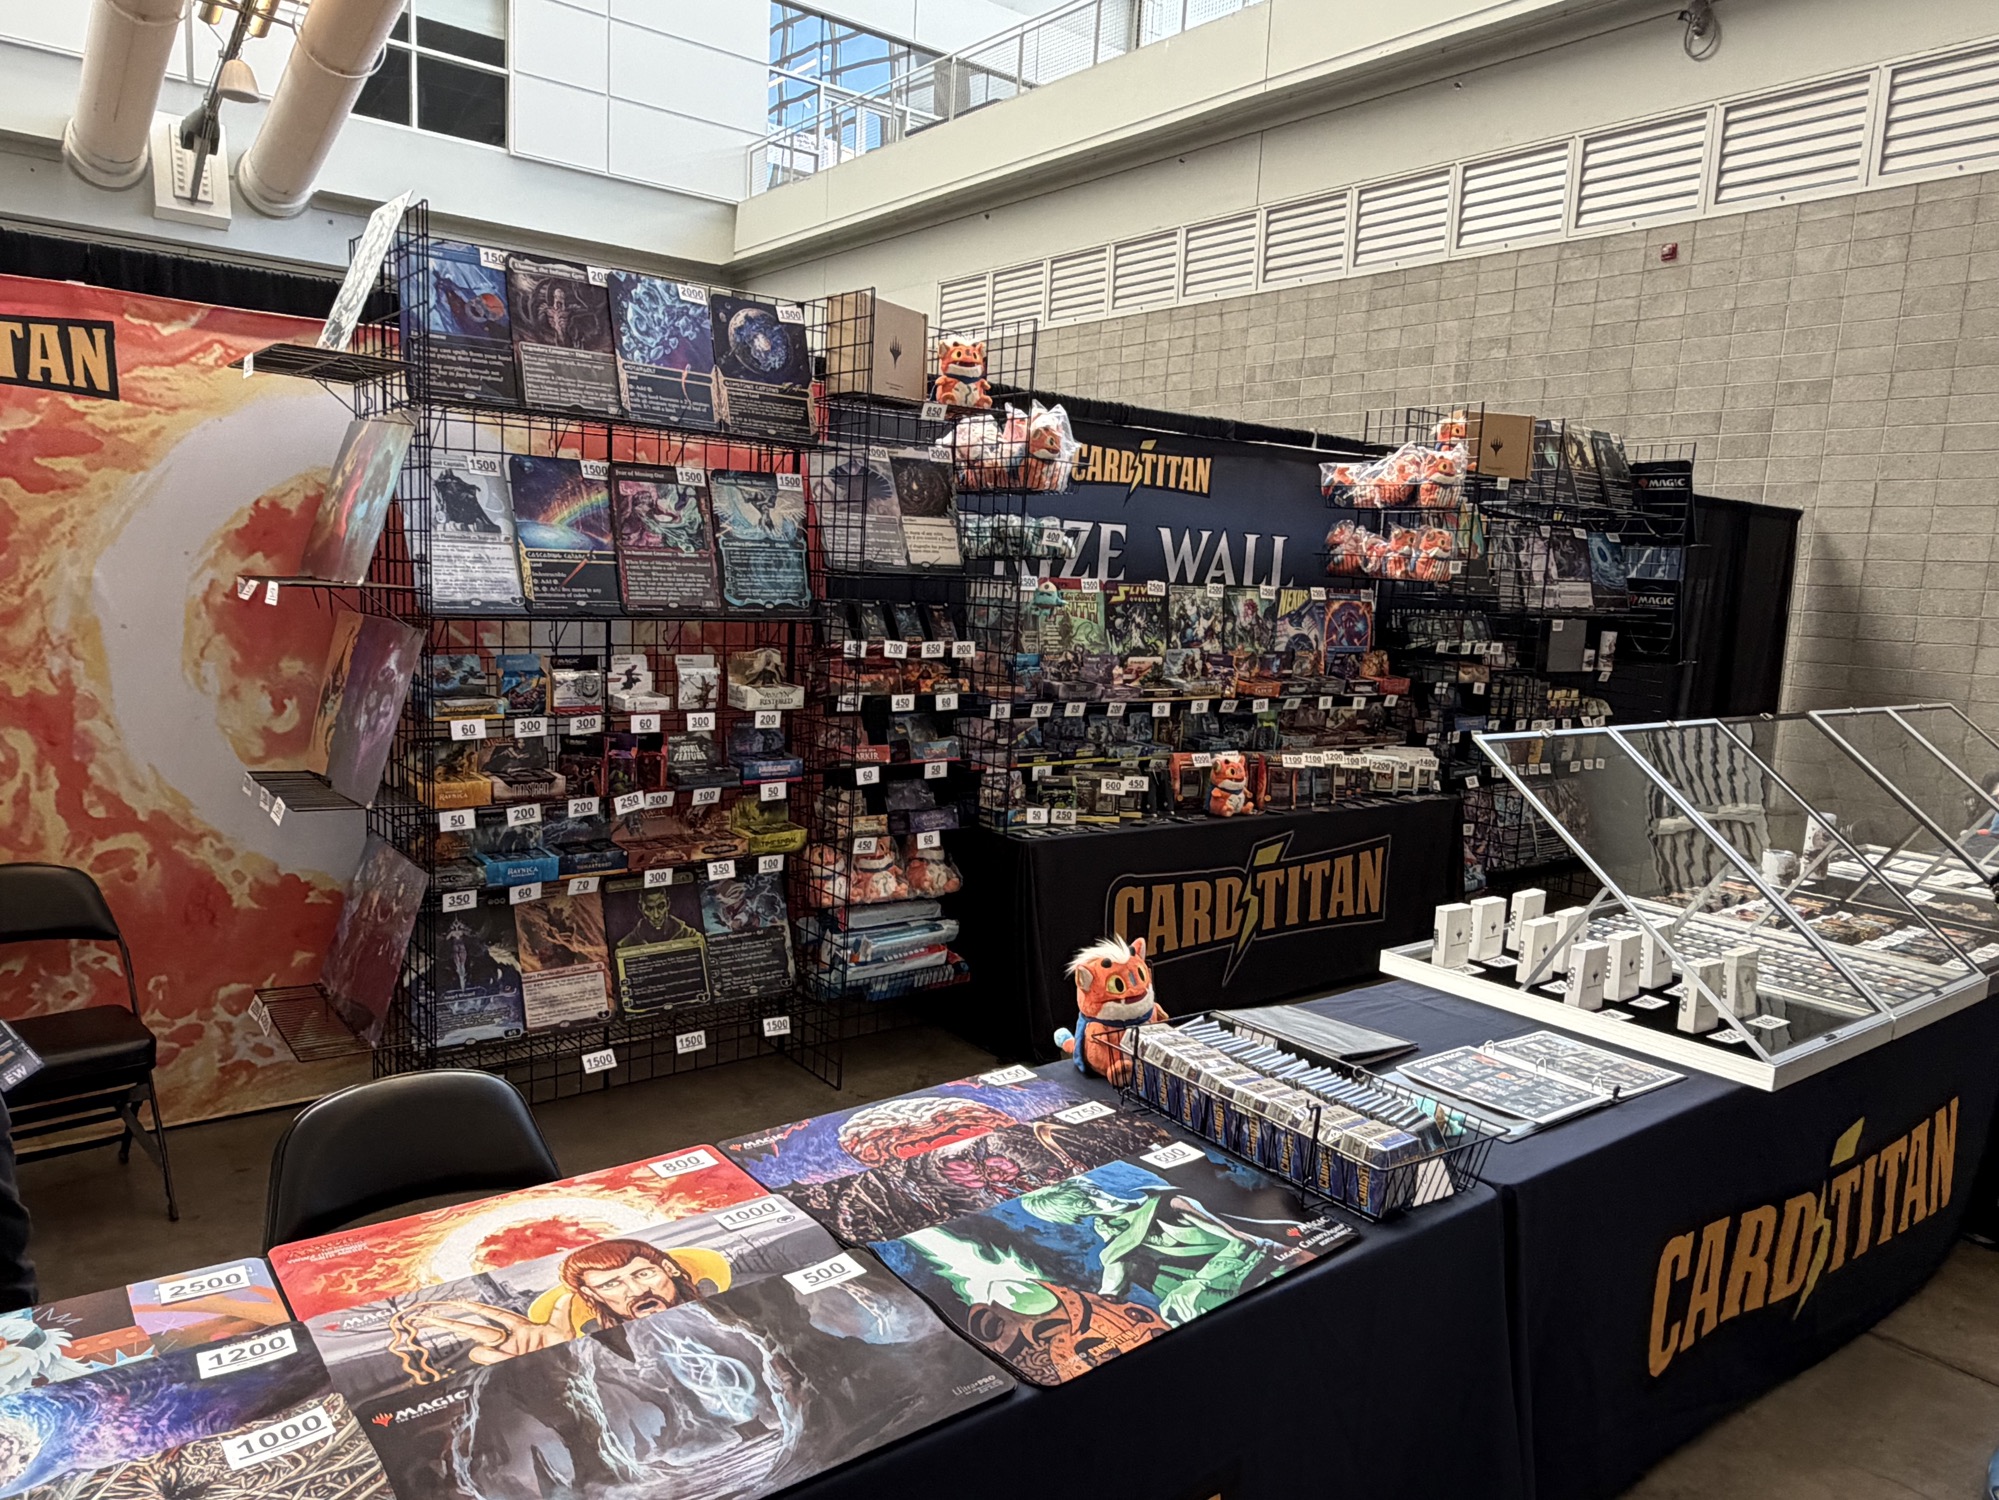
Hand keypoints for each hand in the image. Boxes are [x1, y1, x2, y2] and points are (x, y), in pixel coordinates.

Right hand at [408, 1300, 568, 1362]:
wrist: (568, 1391)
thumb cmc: (568, 1361)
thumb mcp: (565, 1334)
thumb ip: (560, 1315)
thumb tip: (566, 1295)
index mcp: (524, 1330)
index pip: (495, 1315)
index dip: (477, 1307)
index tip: (458, 1301)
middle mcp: (512, 1344)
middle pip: (478, 1330)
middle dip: (455, 1323)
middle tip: (430, 1317)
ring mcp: (509, 1359)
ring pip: (484, 1349)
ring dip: (481, 1347)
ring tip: (481, 1349)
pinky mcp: (508, 1372)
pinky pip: (492, 1362)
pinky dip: (486, 1357)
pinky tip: (482, 1353)